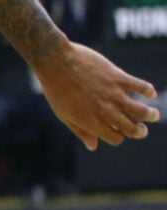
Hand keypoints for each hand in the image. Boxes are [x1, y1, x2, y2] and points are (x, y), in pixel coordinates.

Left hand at [34, 42, 159, 150]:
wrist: (55, 62)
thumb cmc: (56, 89)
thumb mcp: (64, 115)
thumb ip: (81, 131)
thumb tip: (93, 147)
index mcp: (93, 122)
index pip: (116, 138)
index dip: (119, 136)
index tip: (119, 131)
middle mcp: (106, 112)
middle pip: (132, 128)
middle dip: (140, 131)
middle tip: (142, 129)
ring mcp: (114, 95)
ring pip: (142, 111)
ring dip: (151, 115)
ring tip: (153, 115)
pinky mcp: (119, 78)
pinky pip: (141, 86)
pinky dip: (149, 91)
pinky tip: (150, 93)